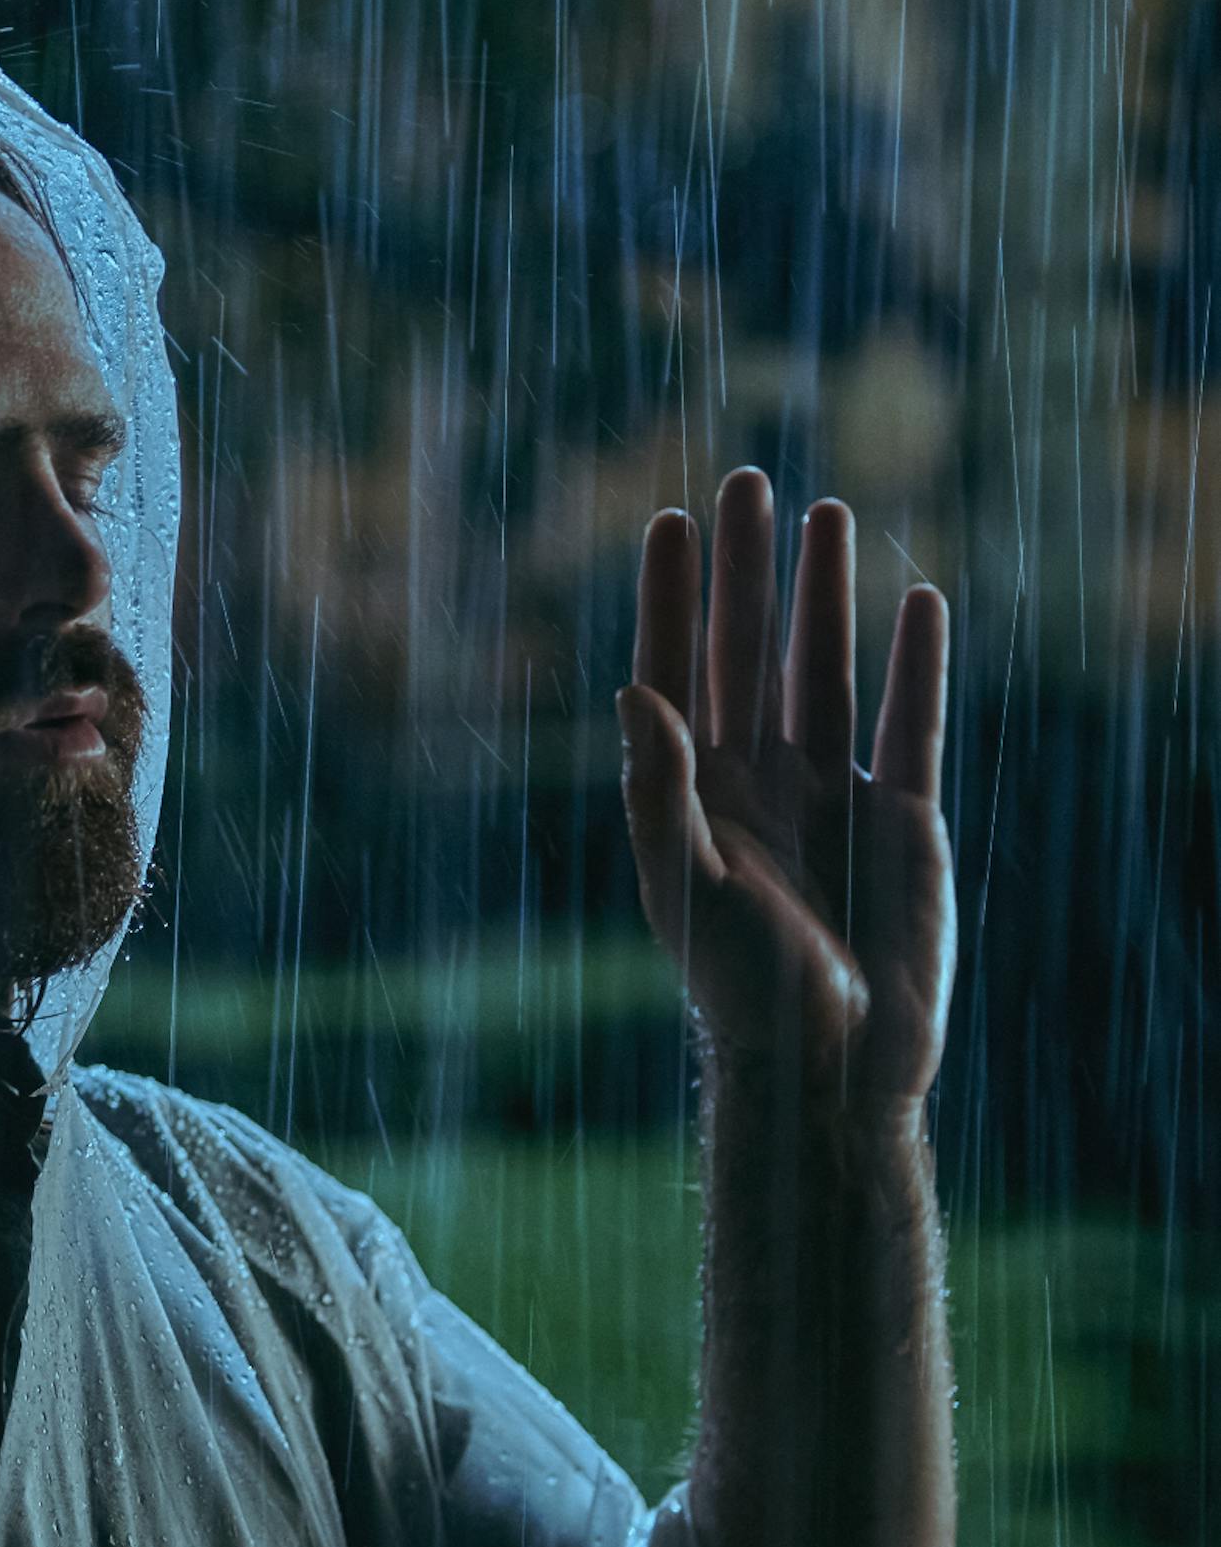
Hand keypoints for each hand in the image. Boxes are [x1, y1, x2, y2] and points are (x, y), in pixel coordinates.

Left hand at [618, 468, 956, 1113]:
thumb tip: (631, 690)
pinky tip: (916, 600)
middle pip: (748, 651)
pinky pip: (909, 722)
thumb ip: (656, 786)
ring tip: (827, 511)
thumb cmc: (741, 988)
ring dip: (824, 595)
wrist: (831, 1065)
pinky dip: (915, 664)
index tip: (670, 522)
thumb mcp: (682, 883)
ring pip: (824, 669)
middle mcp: (754, 782)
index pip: (675, 673)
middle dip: (747, 570)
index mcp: (689, 795)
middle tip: (747, 481)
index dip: (673, 599)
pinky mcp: (902, 817)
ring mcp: (829, 794)